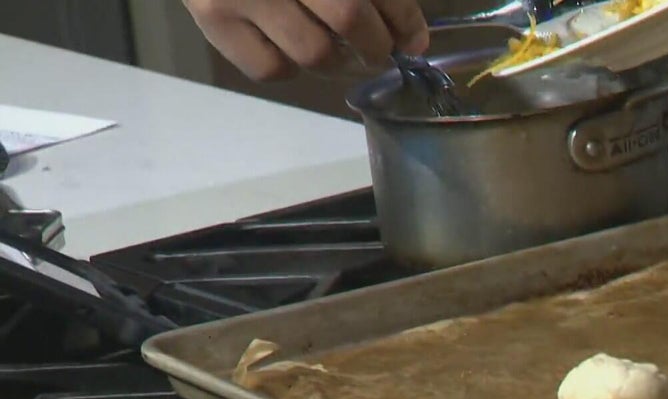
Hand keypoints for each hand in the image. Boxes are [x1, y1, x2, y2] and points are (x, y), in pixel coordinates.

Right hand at [183, 0, 430, 80]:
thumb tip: (411, 34)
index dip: (403, 20)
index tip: (413, 38)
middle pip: (349, 18)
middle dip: (377, 44)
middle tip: (379, 50)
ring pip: (314, 53)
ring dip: (340, 63)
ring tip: (340, 51)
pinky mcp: (212, 18)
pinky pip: (270, 69)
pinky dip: (292, 67)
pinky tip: (292, 46)